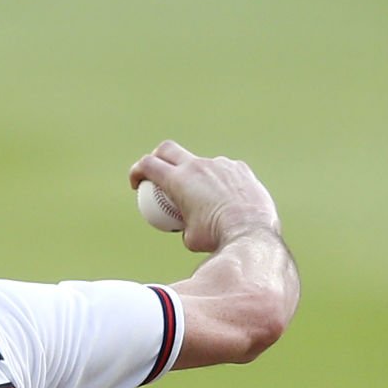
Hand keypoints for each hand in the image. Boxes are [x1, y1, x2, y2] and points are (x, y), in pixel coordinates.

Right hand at [129, 140, 280, 252]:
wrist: (250, 233)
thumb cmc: (215, 237)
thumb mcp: (190, 238)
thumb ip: (184, 224)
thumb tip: (187, 227)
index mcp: (178, 180)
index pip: (147, 164)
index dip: (137, 172)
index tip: (138, 185)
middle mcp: (198, 166)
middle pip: (167, 149)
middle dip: (157, 158)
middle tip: (158, 175)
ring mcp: (221, 164)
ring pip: (200, 162)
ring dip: (194, 174)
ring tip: (202, 197)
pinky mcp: (240, 168)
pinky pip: (224, 169)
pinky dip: (219, 180)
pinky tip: (226, 198)